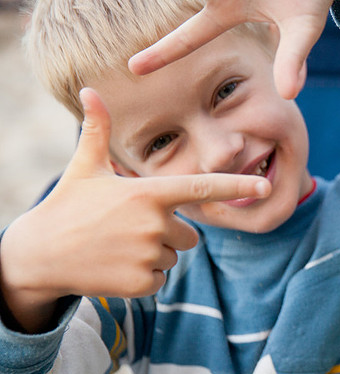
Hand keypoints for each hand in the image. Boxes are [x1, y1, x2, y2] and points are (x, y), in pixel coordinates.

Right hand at [0, 89, 268, 331]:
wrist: (39, 255)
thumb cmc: (67, 206)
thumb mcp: (84, 168)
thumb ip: (97, 131)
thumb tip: (89, 90)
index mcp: (148, 193)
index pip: (203, 187)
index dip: (237, 185)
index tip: (267, 185)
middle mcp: (154, 223)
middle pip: (189, 234)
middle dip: (167, 233)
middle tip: (127, 230)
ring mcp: (149, 255)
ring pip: (175, 257)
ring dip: (155, 255)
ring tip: (118, 247)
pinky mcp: (142, 283)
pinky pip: (162, 280)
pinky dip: (144, 277)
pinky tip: (115, 266)